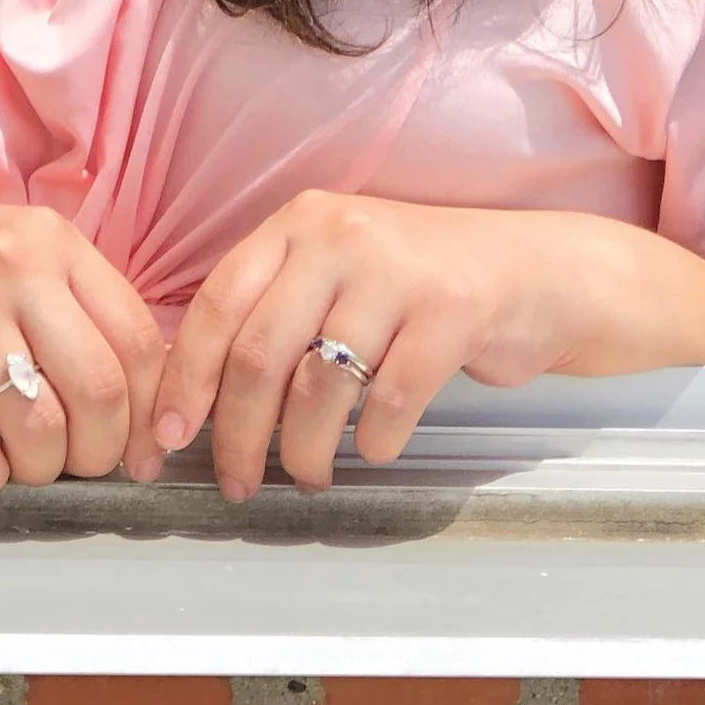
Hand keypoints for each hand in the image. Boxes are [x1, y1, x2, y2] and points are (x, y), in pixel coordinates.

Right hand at [0, 196, 166, 495]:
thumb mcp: (8, 254)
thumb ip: (71, 308)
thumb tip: (139, 399)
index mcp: (50, 239)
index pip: (137, 336)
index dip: (151, 410)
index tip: (145, 451)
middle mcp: (12, 265)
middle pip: (98, 388)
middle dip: (100, 451)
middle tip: (79, 466)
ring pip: (40, 426)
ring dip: (40, 469)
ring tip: (22, 463)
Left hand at [144, 192, 601, 497]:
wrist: (533, 272)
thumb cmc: (418, 285)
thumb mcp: (337, 271)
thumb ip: (274, 311)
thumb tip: (196, 396)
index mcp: (298, 223)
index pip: (217, 304)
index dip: (186, 379)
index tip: (170, 437)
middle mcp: (340, 236)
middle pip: (259, 355)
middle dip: (237, 434)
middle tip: (237, 481)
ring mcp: (397, 271)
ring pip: (318, 389)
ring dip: (302, 453)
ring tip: (307, 476)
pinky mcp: (451, 311)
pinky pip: (389, 403)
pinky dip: (373, 444)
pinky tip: (373, 450)